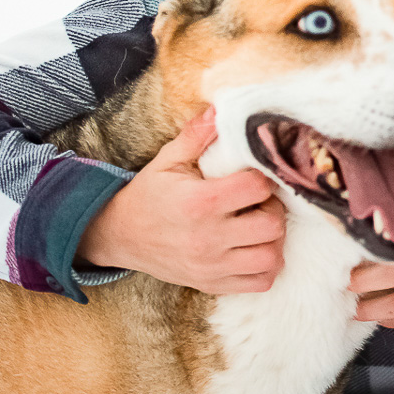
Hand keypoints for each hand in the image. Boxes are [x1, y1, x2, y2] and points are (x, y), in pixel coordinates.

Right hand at [76, 109, 286, 293]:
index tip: (253, 177)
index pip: (258, 188)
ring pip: (272, 258)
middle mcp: (208, 238)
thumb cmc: (149, 194)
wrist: (119, 236)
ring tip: (258, 226)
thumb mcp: (168, 160)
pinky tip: (253, 249)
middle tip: (260, 202)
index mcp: (199, 202)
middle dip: (274, 209)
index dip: (263, 178)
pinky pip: (260, 282)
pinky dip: (266, 267)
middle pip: (273, 226)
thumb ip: (198, 135)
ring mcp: (211, 266)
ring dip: (274, 240)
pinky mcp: (213, 285)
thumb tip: (221, 108)